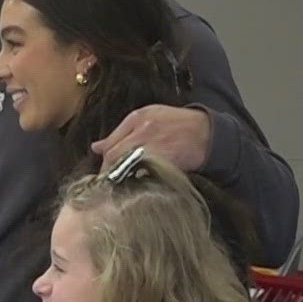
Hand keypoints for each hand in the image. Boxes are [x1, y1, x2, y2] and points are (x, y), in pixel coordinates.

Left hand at [92, 105, 212, 172]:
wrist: (206, 133)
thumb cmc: (177, 124)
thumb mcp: (148, 118)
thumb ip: (120, 133)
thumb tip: (95, 148)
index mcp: (137, 118)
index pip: (110, 144)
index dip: (105, 161)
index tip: (106, 172)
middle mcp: (143, 130)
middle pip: (115, 156)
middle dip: (110, 171)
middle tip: (112, 182)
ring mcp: (154, 146)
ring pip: (127, 166)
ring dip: (123, 177)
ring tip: (125, 183)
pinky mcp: (166, 161)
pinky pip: (145, 174)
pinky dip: (140, 180)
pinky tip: (142, 182)